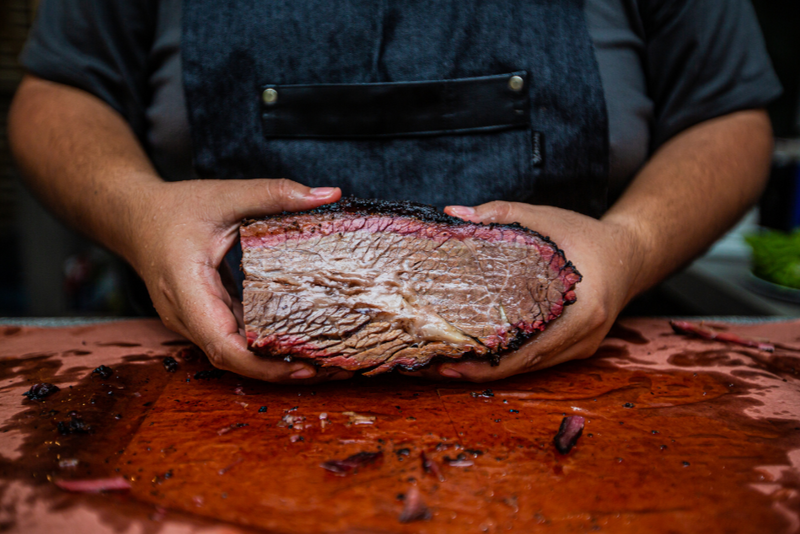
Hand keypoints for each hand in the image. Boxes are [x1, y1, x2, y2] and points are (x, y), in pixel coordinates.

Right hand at [128, 178, 352, 382]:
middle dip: (279, 370)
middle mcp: (186, 314)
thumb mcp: (226, 194)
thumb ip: (275, 192)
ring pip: (234, 353)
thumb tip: (330, 193)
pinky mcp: (203, 317)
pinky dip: (264, 344)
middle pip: (233, 358)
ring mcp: (192, 320)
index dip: (262, 365)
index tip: (301, 366)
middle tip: (329, 370)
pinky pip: (234, 338)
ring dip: (274, 362)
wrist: (133, 217)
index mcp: (188, 288)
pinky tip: (298, 341)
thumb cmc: (174, 208)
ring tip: (323, 362)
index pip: (222, 344)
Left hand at [402, 201, 645, 381]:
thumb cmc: (589, 236)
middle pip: (524, 365)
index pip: (529, 349)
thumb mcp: (547, 219)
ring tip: (445, 366)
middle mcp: (584, 337)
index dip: (488, 363)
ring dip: (488, 369)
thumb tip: (452, 215)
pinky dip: (507, 360)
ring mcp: (582, 346)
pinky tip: (476, 356)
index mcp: (583, 311)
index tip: (451, 364)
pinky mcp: (577, 347)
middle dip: (478, 371)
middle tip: (435, 368)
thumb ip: (502, 214)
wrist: (632, 253)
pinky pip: (538, 359)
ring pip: (530, 366)